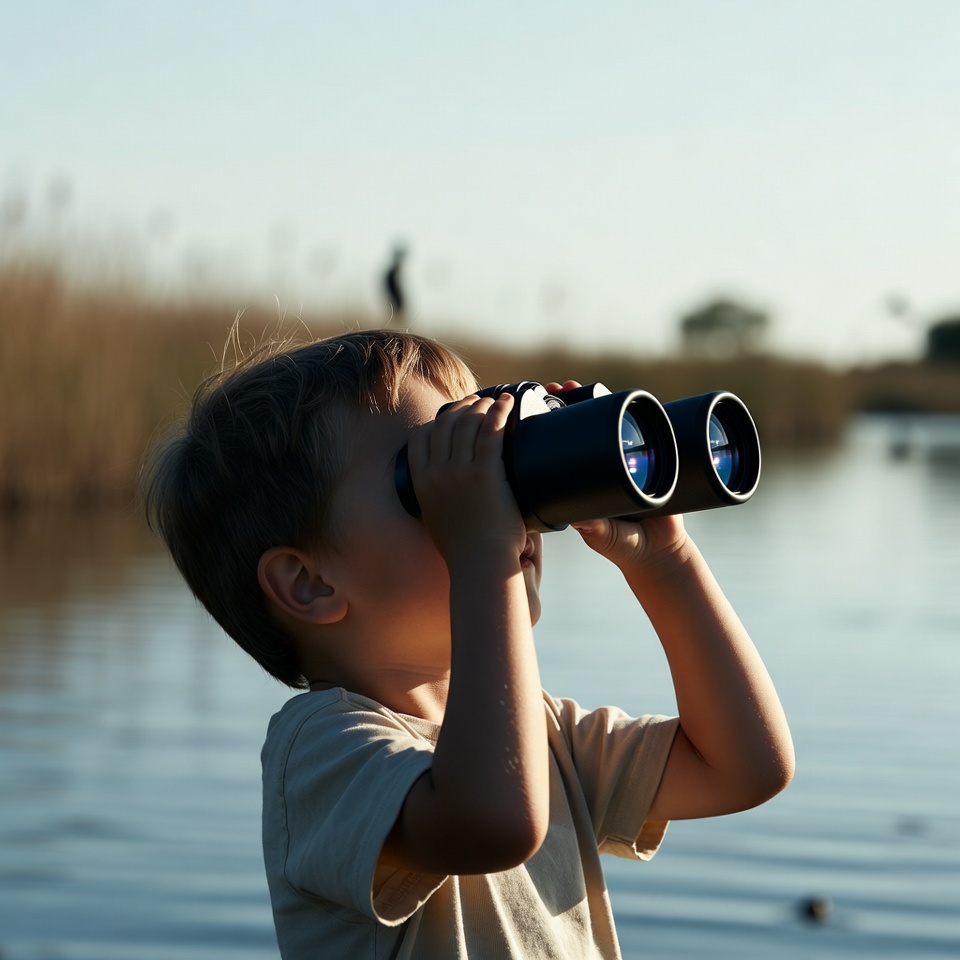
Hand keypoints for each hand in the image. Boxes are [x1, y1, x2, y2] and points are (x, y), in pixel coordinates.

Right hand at [406, 392, 525, 566]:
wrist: (480, 564)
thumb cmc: (464, 548)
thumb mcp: (435, 518)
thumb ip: (435, 496)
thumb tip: (446, 486)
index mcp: (421, 482)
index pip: (419, 437)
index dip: (435, 422)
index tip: (450, 416)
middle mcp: (437, 472)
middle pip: (445, 424)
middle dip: (461, 408)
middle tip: (477, 403)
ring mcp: (460, 471)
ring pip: (468, 423)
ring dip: (481, 406)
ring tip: (493, 402)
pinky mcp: (486, 473)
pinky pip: (492, 431)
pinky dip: (500, 411)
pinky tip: (507, 402)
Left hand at [544, 380, 688, 573]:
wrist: (660, 552)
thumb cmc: (625, 546)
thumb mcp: (604, 535)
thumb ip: (594, 527)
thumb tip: (577, 518)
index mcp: (579, 484)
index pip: (561, 449)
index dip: (550, 430)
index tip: (538, 412)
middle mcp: (597, 468)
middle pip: (580, 428)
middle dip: (568, 406)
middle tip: (556, 389)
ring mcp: (620, 460)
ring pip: (604, 424)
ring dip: (591, 401)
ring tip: (573, 386)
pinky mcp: (645, 459)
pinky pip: (632, 430)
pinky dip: (623, 414)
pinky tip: (611, 395)